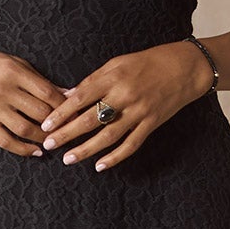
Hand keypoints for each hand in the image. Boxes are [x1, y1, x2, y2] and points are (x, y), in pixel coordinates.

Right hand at [0, 41, 67, 156]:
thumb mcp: (13, 62)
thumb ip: (38, 79)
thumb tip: (65, 94)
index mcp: (13, 71)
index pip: (47, 92)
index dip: (65, 105)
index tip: (77, 112)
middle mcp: (3, 90)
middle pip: (40, 112)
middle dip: (60, 124)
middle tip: (72, 130)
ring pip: (26, 129)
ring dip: (44, 138)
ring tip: (55, 142)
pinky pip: (6, 140)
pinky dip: (23, 149)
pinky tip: (35, 152)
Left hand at [39, 40, 213, 171]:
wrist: (184, 68)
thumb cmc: (147, 63)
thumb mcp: (116, 63)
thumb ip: (92, 81)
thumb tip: (66, 96)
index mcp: (113, 77)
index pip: (81, 98)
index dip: (61, 113)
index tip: (45, 125)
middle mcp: (125, 95)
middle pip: (90, 119)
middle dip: (67, 134)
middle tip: (48, 145)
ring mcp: (139, 112)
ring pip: (108, 136)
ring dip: (87, 150)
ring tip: (68, 159)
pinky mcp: (151, 124)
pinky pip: (131, 144)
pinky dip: (115, 157)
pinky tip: (100, 166)